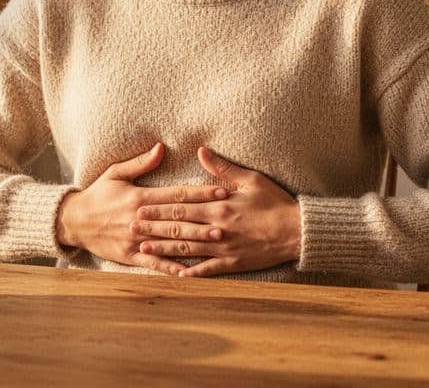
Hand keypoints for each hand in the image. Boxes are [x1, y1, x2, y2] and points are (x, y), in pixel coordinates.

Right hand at [55, 142, 227, 275]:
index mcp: (140, 197)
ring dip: (194, 242)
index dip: (200, 192)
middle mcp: (140, 219)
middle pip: (178, 218)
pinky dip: (171, 268)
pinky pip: (153, 264)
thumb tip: (161, 147)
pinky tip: (188, 272)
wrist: (73, 221)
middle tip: (228, 217)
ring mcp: (136, 239)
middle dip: (205, 217)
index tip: (221, 190)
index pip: (176, 194)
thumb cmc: (98, 194)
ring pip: (170, 241)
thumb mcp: (115, 173)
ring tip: (217, 242)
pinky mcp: (130, 256)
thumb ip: (140, 162)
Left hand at [134, 147, 300, 277]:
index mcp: (219, 205)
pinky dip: (192, 273)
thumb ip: (222, 168)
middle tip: (131, 228)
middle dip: (154, 227)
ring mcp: (223, 248)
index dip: (158, 206)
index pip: (182, 204)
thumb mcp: (250, 178)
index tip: (139, 205)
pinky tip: (176, 276)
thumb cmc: (275, 201)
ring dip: (164, 250)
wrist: (297, 230)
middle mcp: (217, 227)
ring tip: (144, 250)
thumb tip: (201, 151)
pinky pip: (208, 270)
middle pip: (179, 226)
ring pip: (187, 249)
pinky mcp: (233, 263)